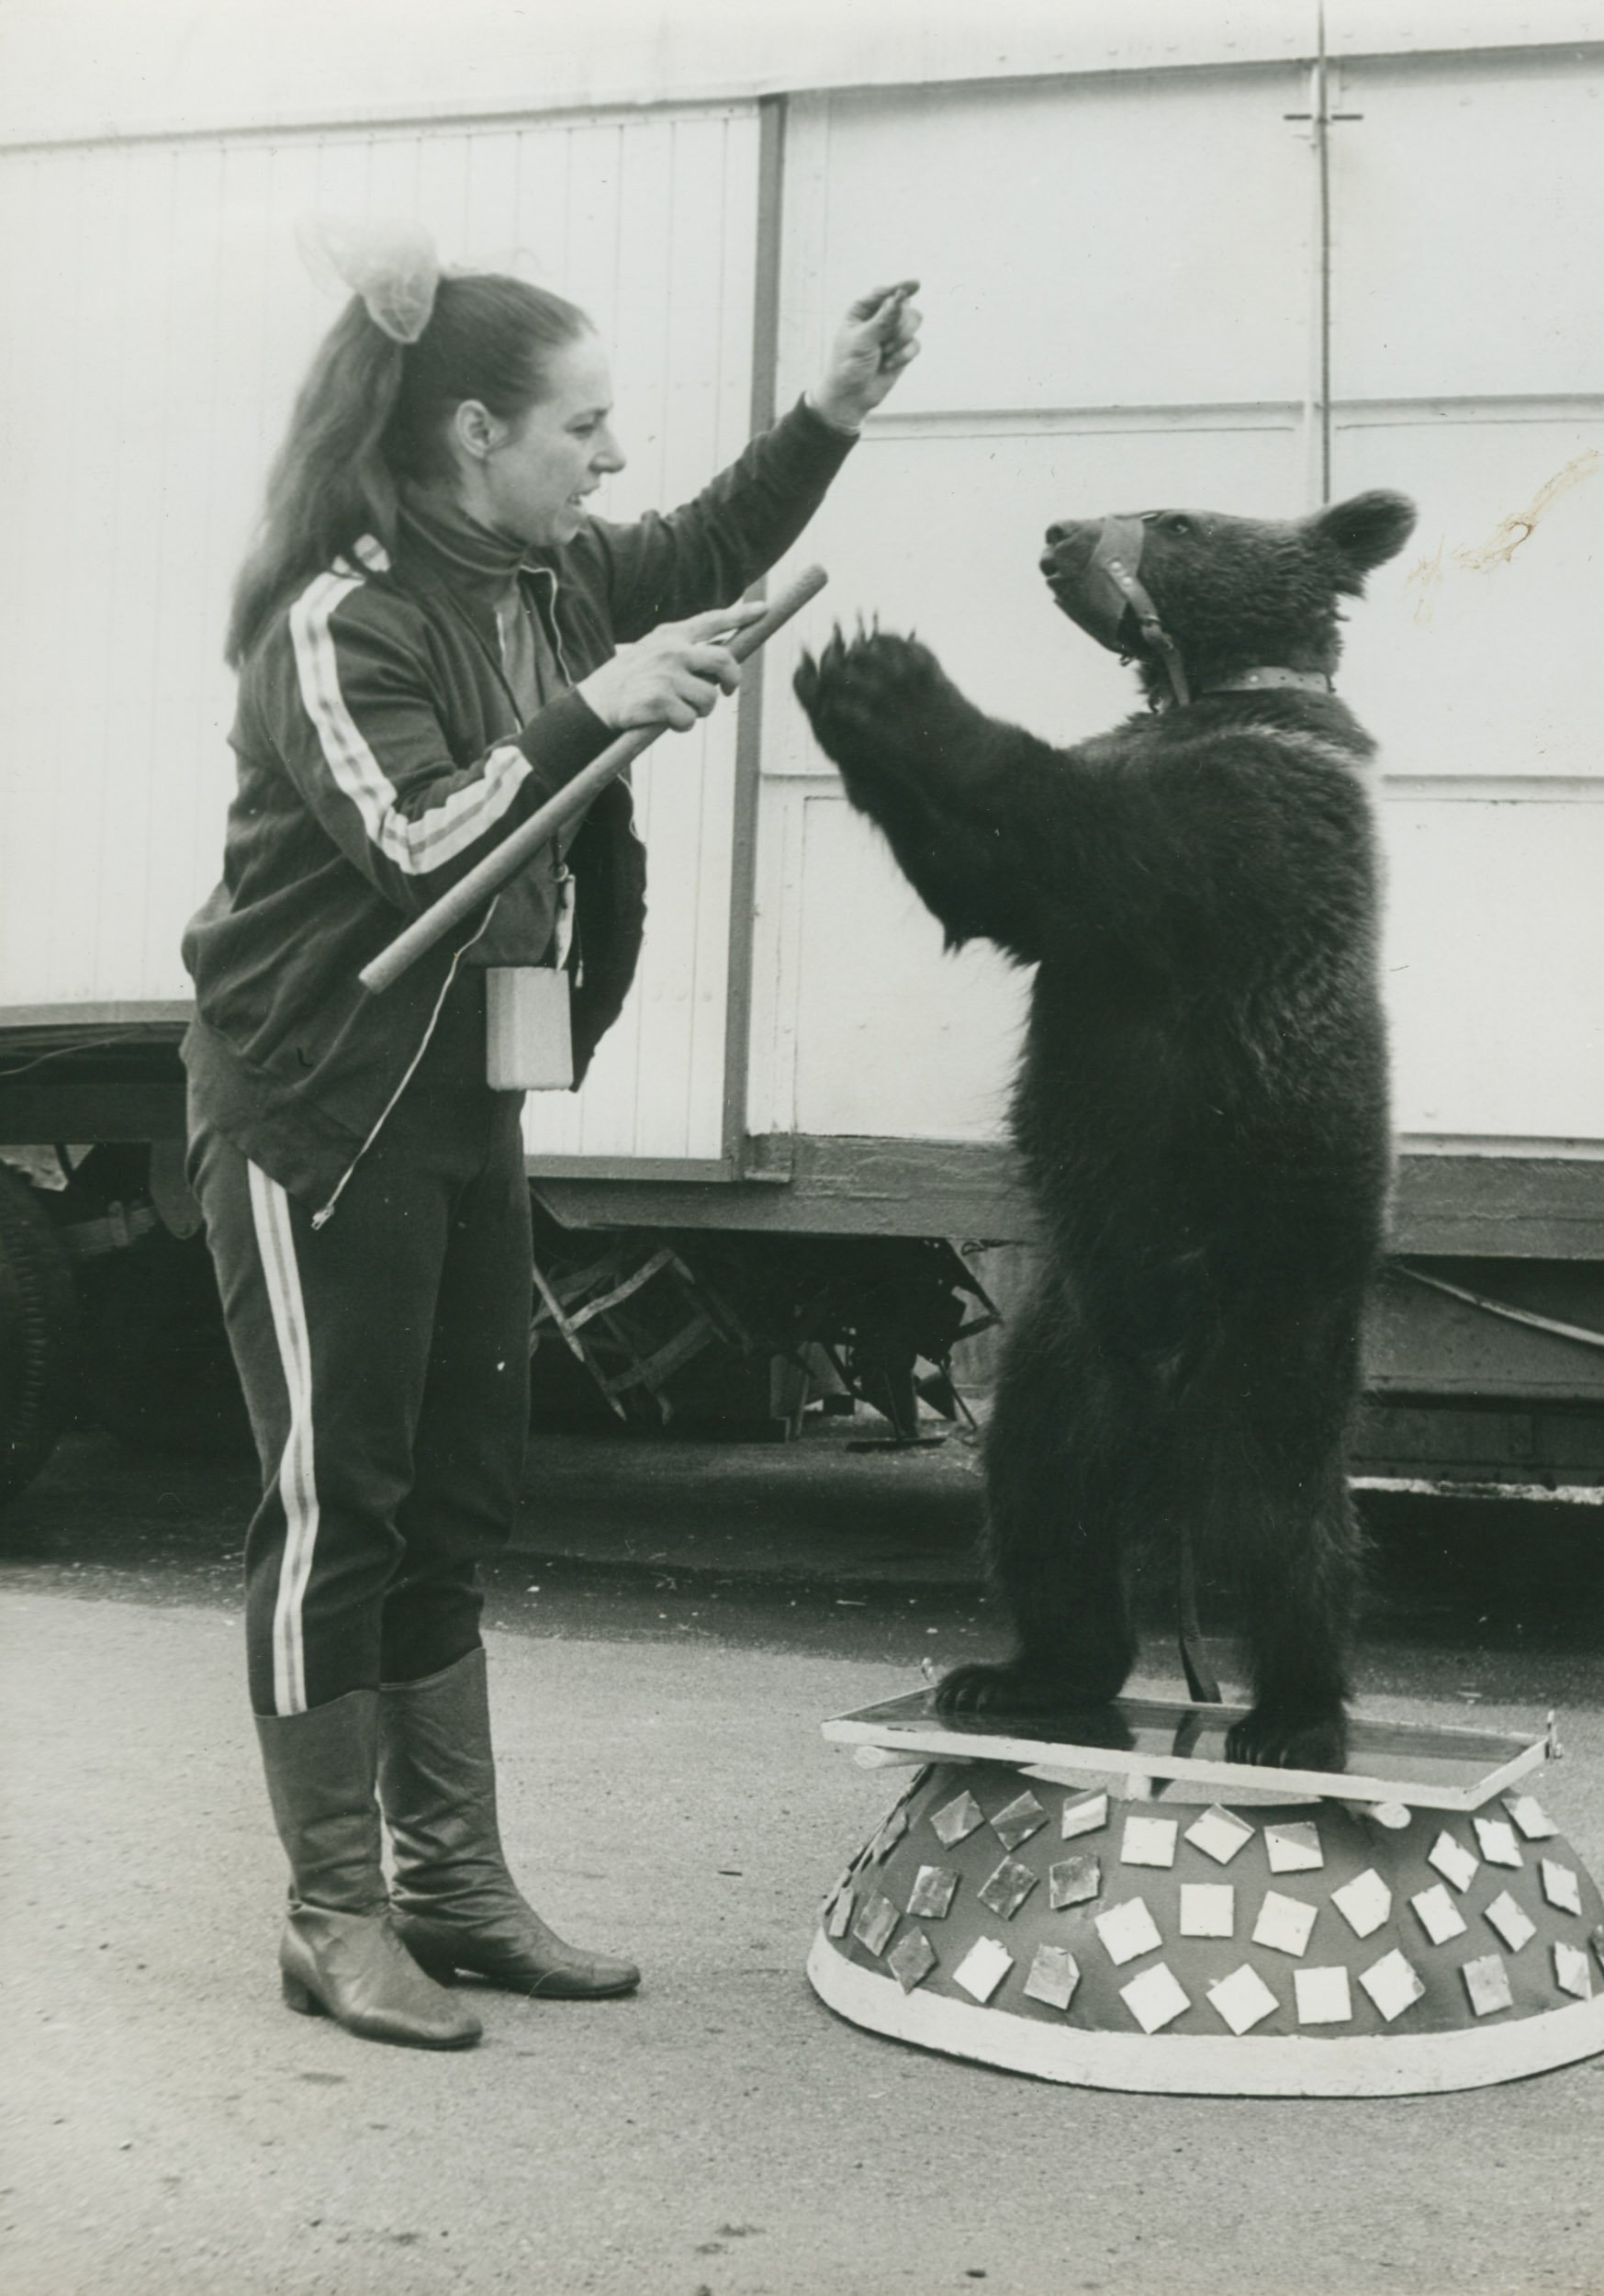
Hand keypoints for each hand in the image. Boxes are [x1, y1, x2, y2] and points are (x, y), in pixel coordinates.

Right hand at [578, 601, 766, 732]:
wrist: (593, 703)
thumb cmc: (629, 682)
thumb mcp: (653, 653)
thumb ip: (684, 652)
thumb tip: (723, 664)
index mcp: (670, 635)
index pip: (711, 621)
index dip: (740, 615)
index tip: (763, 610)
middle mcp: (670, 650)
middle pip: (724, 661)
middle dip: (732, 680)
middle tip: (727, 692)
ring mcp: (665, 675)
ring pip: (709, 698)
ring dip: (701, 711)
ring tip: (681, 710)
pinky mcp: (658, 701)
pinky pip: (689, 719)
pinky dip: (682, 726)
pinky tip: (665, 721)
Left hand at [807, 281, 922, 433]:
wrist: (851, 397)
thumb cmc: (848, 365)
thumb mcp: (863, 340)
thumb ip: (884, 319)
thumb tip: (900, 297)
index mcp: (862, 309)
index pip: (885, 292)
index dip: (901, 287)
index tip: (916, 284)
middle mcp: (879, 317)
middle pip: (904, 306)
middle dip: (898, 324)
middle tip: (884, 341)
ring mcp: (892, 333)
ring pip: (914, 321)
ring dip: (902, 338)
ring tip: (886, 352)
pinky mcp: (902, 350)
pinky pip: (915, 344)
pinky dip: (904, 355)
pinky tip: (889, 365)